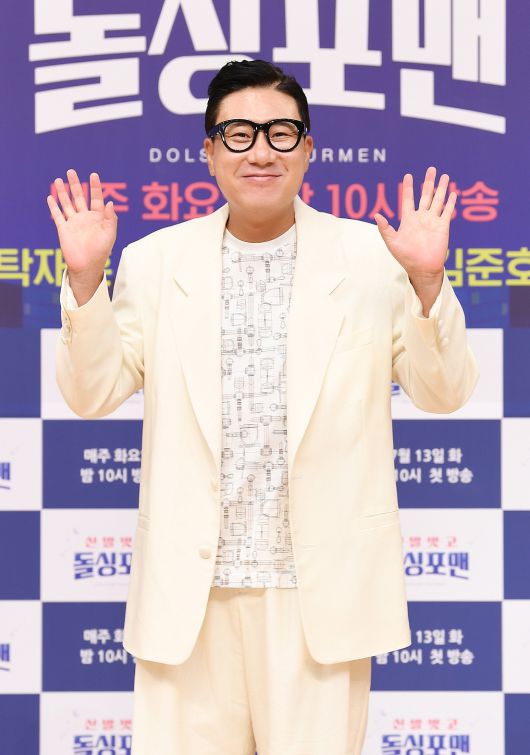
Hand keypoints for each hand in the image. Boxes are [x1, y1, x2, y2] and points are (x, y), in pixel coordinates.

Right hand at [47, 169, 117, 299]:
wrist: (87, 266)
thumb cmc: (101, 251)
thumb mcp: (110, 234)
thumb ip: (110, 218)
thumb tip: (110, 202)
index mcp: (98, 218)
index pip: (96, 198)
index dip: (95, 187)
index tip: (93, 174)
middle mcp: (85, 218)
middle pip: (79, 197)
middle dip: (75, 184)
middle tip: (71, 171)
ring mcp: (74, 222)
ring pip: (67, 203)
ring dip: (63, 192)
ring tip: (59, 180)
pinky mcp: (64, 229)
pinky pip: (58, 215)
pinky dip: (54, 206)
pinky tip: (50, 197)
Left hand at [373, 166, 455, 313]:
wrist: (422, 268)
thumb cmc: (406, 258)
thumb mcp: (392, 243)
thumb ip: (385, 229)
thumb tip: (376, 215)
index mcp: (408, 220)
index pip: (408, 199)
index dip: (408, 187)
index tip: (408, 175)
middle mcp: (421, 218)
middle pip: (426, 195)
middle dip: (428, 182)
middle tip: (431, 168)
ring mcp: (433, 221)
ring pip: (438, 200)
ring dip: (442, 188)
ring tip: (445, 176)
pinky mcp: (443, 227)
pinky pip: (447, 212)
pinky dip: (450, 202)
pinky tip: (453, 193)